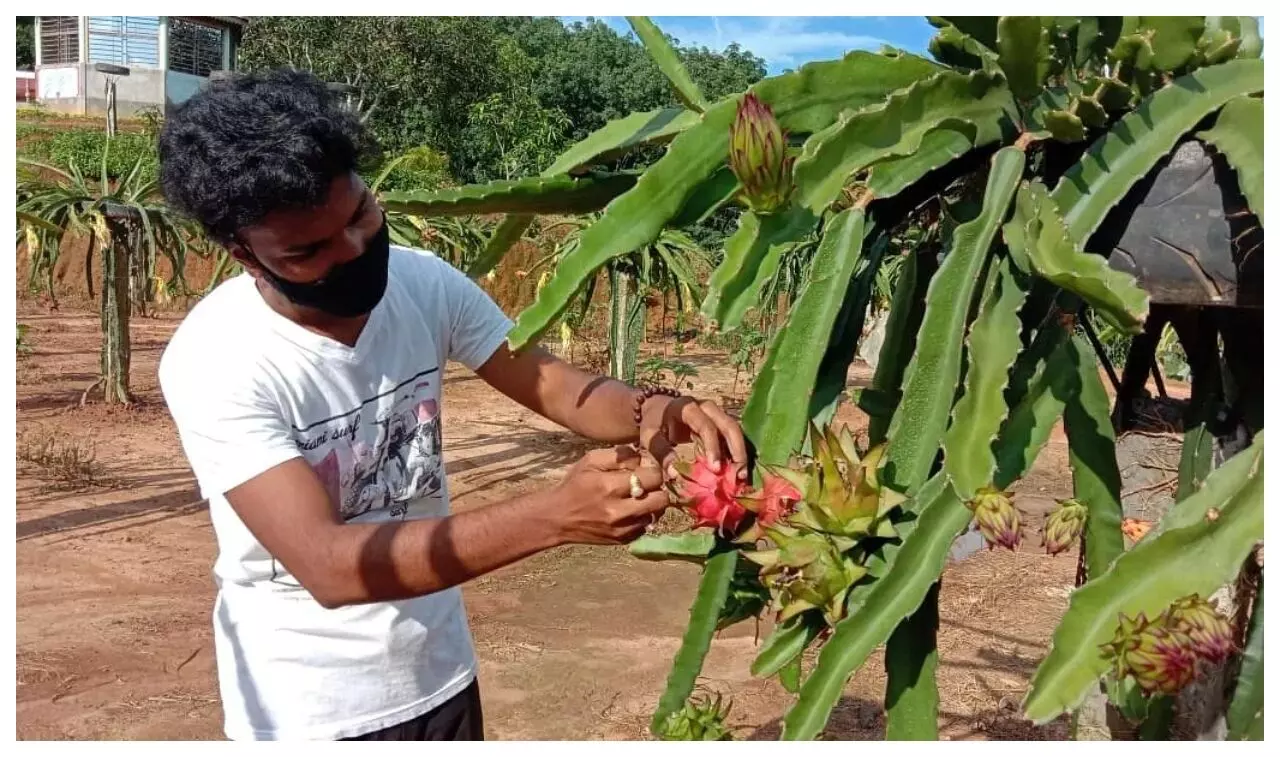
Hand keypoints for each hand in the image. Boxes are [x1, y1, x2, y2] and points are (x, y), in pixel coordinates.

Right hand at [548, 445, 669, 545]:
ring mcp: (622, 528)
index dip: (652, 470)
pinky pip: (647, 525)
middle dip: (657, 488)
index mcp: (609, 486)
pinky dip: (643, 516)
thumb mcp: (591, 461)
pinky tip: (630, 510)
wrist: (558, 518)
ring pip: (657, 513)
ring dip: (652, 503)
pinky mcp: (623, 539)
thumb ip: (620, 455)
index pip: (653, 477)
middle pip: (661, 499)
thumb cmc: (575, 484)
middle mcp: (618, 510)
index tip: (644, 469)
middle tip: (646, 484)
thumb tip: (643, 457)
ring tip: (639, 496)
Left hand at [638, 395, 748, 481]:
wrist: (655, 406)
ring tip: (742, 476)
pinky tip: (738, 470)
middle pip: (729, 425)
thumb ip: (661, 453)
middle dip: (737, 450)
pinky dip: (737, 452)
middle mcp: (706, 407)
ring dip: (741, 452)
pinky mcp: (719, 421)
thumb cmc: (652, 422)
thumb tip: (675, 474)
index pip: (706, 426)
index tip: (716, 469)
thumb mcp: (650, 436)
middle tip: (739, 474)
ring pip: (735, 430)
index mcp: (688, 407)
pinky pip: (733, 435)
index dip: (713, 447)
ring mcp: (715, 412)